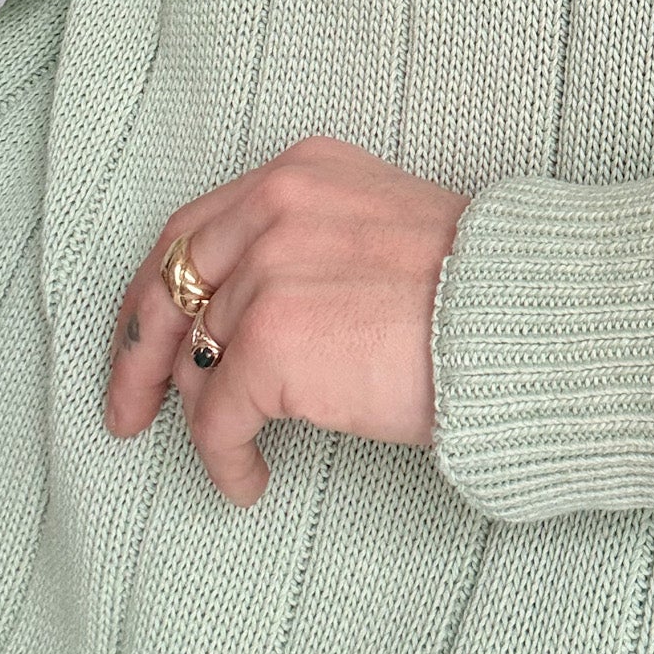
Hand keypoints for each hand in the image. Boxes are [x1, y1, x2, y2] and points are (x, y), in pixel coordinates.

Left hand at [103, 135, 472, 506]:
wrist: (524, 318)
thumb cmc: (479, 288)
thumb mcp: (383, 228)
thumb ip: (310, 244)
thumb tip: (244, 319)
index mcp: (303, 173)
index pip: (196, 229)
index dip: (158, 291)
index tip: (146, 340)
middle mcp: (276, 207)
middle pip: (170, 286)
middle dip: (139, 356)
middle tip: (129, 410)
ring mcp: (268, 272)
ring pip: (197, 361)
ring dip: (209, 417)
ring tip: (238, 453)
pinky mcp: (270, 342)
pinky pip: (218, 419)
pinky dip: (225, 460)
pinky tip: (249, 481)